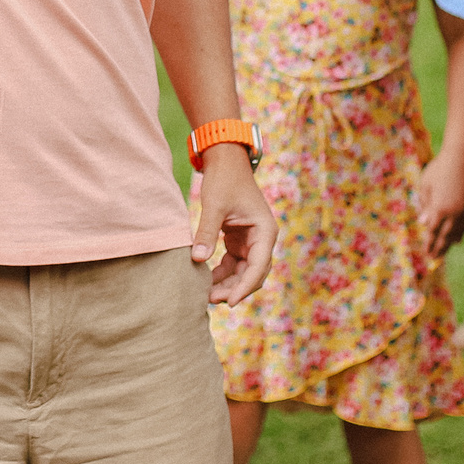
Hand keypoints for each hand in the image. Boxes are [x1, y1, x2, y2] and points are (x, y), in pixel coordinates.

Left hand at [195, 145, 279, 304]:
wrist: (225, 161)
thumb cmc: (224, 180)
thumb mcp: (214, 206)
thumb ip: (207, 232)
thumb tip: (197, 259)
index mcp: (265, 231)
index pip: (258, 266)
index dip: (245, 286)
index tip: (230, 301)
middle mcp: (262, 239)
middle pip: (252, 274)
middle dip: (234, 288)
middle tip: (211, 299)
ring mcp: (251, 241)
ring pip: (243, 272)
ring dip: (228, 284)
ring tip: (207, 294)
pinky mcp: (239, 240)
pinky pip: (233, 263)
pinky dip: (222, 273)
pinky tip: (206, 280)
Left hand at [417, 144, 463, 259]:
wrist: (461, 158)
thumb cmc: (439, 169)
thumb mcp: (425, 185)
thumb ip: (425, 205)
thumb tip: (424, 223)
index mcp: (439, 207)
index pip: (432, 231)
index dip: (429, 242)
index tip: (425, 252)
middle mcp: (454, 213)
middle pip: (444, 236)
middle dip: (438, 248)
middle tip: (433, 259)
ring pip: (456, 233)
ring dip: (448, 244)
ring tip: (443, 253)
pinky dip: (458, 234)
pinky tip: (455, 240)